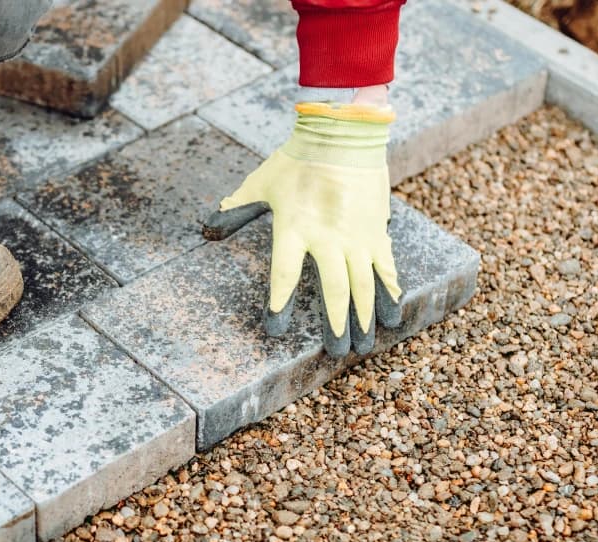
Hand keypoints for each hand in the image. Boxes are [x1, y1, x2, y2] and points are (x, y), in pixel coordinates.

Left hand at [203, 102, 402, 356]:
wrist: (343, 132)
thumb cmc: (297, 159)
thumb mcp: (261, 183)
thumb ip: (235, 208)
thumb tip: (206, 226)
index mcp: (294, 227)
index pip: (285, 274)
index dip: (280, 302)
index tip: (276, 329)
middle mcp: (328, 237)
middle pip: (335, 290)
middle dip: (334, 324)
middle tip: (335, 352)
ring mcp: (357, 236)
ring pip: (365, 285)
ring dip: (364, 318)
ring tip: (364, 344)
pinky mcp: (378, 231)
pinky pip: (386, 268)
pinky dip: (389, 293)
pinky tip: (391, 315)